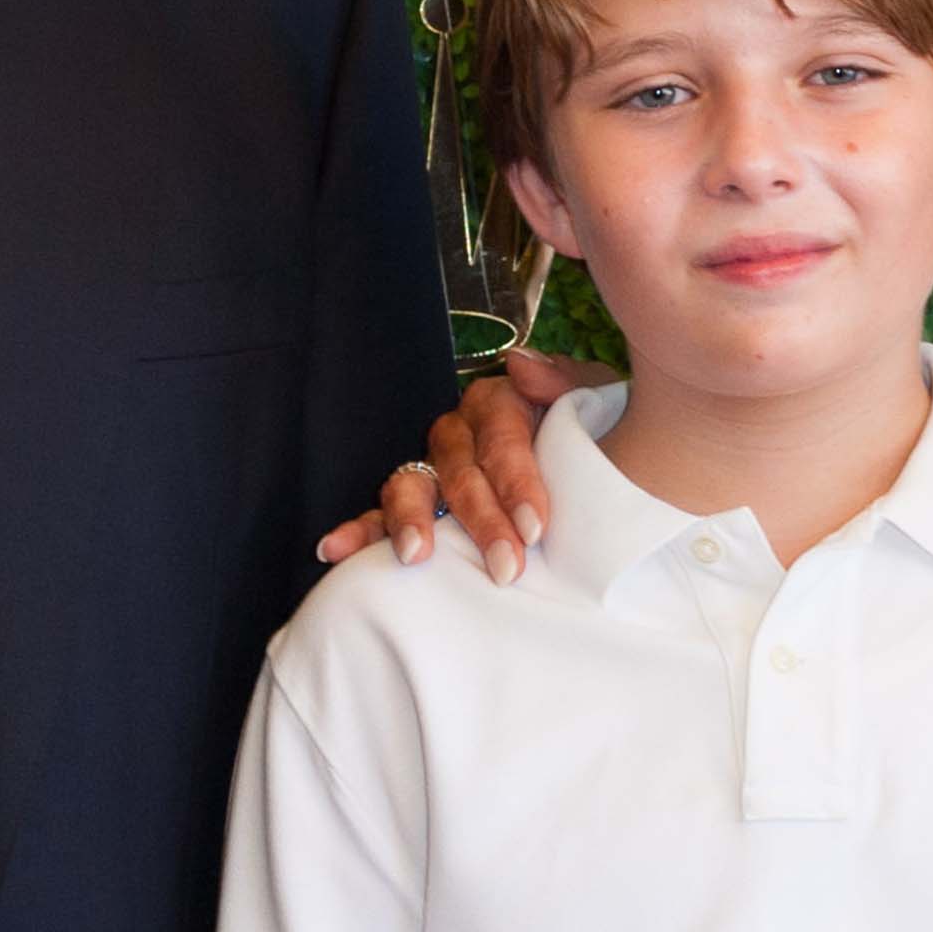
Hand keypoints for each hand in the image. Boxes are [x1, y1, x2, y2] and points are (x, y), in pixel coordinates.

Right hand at [310, 347, 603, 582]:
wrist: (599, 471)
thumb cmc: (598, 435)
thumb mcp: (596, 402)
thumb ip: (565, 383)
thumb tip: (520, 363)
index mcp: (500, 402)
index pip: (501, 438)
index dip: (516, 481)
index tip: (535, 527)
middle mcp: (459, 431)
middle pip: (459, 470)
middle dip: (480, 520)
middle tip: (507, 567)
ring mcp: (433, 466)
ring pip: (411, 485)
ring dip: (410, 520)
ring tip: (415, 554)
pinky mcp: (417, 501)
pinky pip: (380, 512)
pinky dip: (357, 530)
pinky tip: (333, 549)